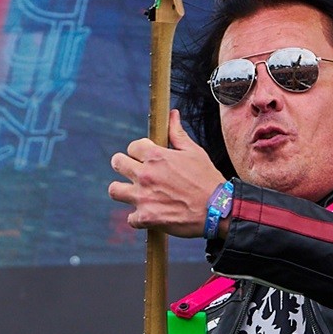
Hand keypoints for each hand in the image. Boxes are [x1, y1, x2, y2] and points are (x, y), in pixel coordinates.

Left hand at [109, 111, 224, 236]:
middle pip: (117, 163)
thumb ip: (177, 133)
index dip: (139, 151)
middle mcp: (145, 175)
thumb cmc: (207, 179)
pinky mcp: (146, 218)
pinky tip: (148, 215)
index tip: (145, 158)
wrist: (218, 209)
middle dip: (124, 165)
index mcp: (156, 156)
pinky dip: (138, 218)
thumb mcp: (194, 152)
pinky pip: (130, 218)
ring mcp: (143, 197)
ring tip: (133, 193)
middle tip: (134, 172)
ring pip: (114, 190)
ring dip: (122, 191)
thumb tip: (172, 114)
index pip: (132, 147)